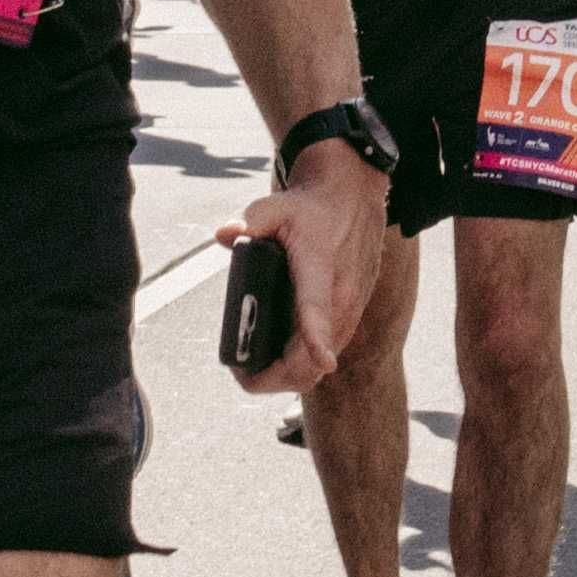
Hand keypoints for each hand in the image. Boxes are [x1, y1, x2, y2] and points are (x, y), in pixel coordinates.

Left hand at [217, 146, 379, 401]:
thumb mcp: (278, 205)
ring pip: (320, 366)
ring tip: (250, 372)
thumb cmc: (312, 207)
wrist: (352, 198)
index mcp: (322, 273)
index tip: (323, 361)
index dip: (319, 340)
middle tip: (239, 373)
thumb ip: (251, 219)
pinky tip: (277, 365)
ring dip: (287, 377)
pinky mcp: (351, 316)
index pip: (320, 312)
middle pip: (314, 361)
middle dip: (274, 378)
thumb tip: (224, 234)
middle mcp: (342, 299)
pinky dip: (302, 367)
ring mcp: (349, 312)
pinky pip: (327, 355)